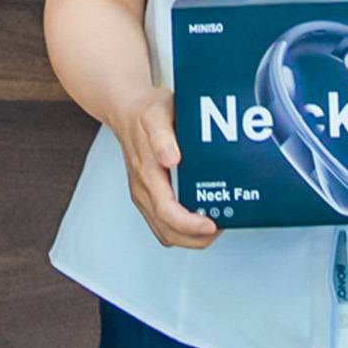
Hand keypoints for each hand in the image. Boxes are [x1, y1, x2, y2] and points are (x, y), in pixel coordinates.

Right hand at [107, 85, 225, 250]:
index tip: (211, 224)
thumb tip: (171, 158)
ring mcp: (146, 195)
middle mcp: (144, 190)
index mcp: (147, 174)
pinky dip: (183, 229)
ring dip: (190, 237)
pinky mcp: (150, 195)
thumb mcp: (156, 115)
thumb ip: (163, 136)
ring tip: (214, 225)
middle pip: (168, 230)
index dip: (190, 225)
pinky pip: (164, 223)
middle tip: (220, 227)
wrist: (127, 110)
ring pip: (166, 231)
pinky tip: (200, 218)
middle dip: (195, 238)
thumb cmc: (145, 112)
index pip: (167, 212)